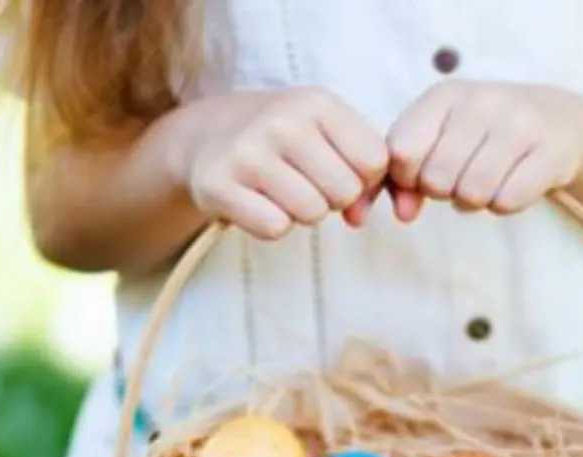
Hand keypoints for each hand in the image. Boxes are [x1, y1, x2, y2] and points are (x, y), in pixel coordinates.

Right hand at [183, 88, 388, 238]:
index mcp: (317, 102)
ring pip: (312, 214)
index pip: (375, 161)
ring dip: (301, 213)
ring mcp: (248, 153)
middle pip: (345, 192)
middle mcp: (282, 121)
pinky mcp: (219, 185)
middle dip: (331, 198)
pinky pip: (275, 228)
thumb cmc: (282, 140)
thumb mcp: (326, 131)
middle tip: (304, 182)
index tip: (337, 169)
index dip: (362, 177)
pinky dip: (271, 225)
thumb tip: (359, 217)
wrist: (206, 136)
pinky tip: (256, 202)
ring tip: (280, 190)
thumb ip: (362, 169)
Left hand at [386, 81, 582, 218]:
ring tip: (485, 181)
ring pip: (472, 194)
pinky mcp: (551, 152)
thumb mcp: (438, 141)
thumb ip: (405, 179)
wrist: (556, 120)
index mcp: (445, 95)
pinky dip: (504, 205)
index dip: (406, 176)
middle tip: (460, 177)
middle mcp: (482, 102)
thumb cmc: (480, 136)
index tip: (423, 172)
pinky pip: (507, 202)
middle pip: (436, 180)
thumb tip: (403, 214)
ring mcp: (521, 125)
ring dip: (474, 201)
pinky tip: (511, 183)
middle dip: (443, 192)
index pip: (401, 150)